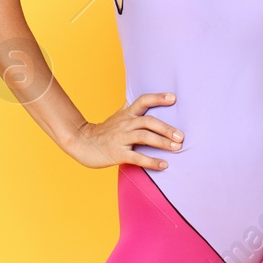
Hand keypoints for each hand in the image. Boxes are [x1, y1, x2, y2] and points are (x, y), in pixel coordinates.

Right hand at [66, 92, 183, 169]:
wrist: (81, 143)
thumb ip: (130, 109)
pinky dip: (151, 161)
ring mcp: (120, 139)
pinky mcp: (117, 154)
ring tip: (177, 147)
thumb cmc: (103, 131)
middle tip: (181, 136)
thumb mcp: (117, 117)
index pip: (143, 101)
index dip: (158, 98)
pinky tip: (164, 165)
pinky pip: (137, 157)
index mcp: (126, 115)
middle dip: (166, 128)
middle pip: (148, 121)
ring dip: (162, 142)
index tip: (173, 98)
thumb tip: (143, 100)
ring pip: (144, 137)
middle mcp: (124, 124)